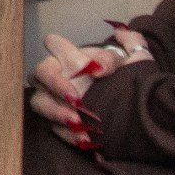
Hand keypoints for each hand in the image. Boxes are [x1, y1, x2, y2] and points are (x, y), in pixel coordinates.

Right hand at [27, 29, 147, 149]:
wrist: (135, 111)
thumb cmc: (127, 79)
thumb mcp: (134, 61)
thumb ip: (132, 43)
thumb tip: (119, 36)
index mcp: (70, 57)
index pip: (53, 43)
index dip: (62, 51)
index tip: (86, 68)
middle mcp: (57, 76)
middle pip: (40, 73)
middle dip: (55, 84)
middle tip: (76, 99)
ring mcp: (54, 100)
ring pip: (39, 102)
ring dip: (56, 111)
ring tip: (77, 121)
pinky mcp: (58, 123)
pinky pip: (54, 128)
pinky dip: (69, 134)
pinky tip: (85, 139)